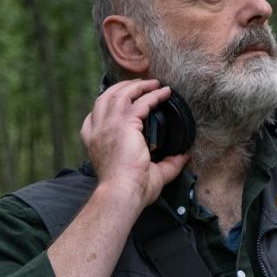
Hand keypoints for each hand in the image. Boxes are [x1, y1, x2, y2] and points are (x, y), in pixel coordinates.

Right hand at [80, 79, 189, 211]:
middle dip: (122, 88)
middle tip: (140, 85)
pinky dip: (153, 94)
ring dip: (138, 86)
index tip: (119, 100)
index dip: (106, 105)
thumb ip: (166, 164)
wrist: (123, 193)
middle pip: (106, 98)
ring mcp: (109, 125)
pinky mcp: (124, 124)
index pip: (93, 117)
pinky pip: (140, 102)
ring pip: (121, 94)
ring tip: (153, 83)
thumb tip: (184, 157)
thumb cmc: (131, 190)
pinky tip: (164, 92)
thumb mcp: (150, 174)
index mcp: (95, 142)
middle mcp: (98, 131)